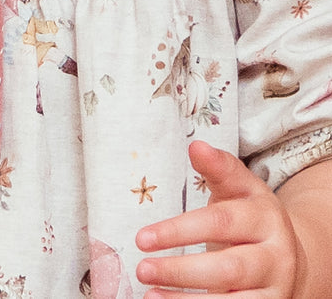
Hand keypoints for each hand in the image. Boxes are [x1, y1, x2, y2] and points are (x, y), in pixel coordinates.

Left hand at [135, 141, 298, 296]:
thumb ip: (218, 167)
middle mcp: (275, 254)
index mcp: (263, 215)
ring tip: (148, 293)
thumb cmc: (249, 215)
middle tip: (142, 268)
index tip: (141, 237)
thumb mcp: (239, 187)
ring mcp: (274, 287)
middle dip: (181, 270)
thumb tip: (197, 146)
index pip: (220, 222)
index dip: (179, 231)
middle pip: (228, 267)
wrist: (288, 254)